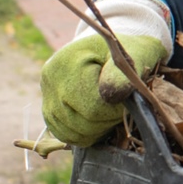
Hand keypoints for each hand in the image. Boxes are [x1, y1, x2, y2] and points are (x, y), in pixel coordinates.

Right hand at [40, 34, 171, 145]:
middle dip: (107, 122)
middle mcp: (51, 76)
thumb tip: (110, 95)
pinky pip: (61, 132)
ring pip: (70, 131)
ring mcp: (46, 92)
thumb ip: (123, 75)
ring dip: (96, 131)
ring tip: (111, 114)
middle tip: (121, 110)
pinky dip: (82, 135)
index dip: (115, 112)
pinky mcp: (47, 104)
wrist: (113, 48)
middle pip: (80, 121)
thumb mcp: (136, 54)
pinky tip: (98, 125)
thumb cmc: (130, 51)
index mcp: (71, 60)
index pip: (93, 106)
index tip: (128, 102)